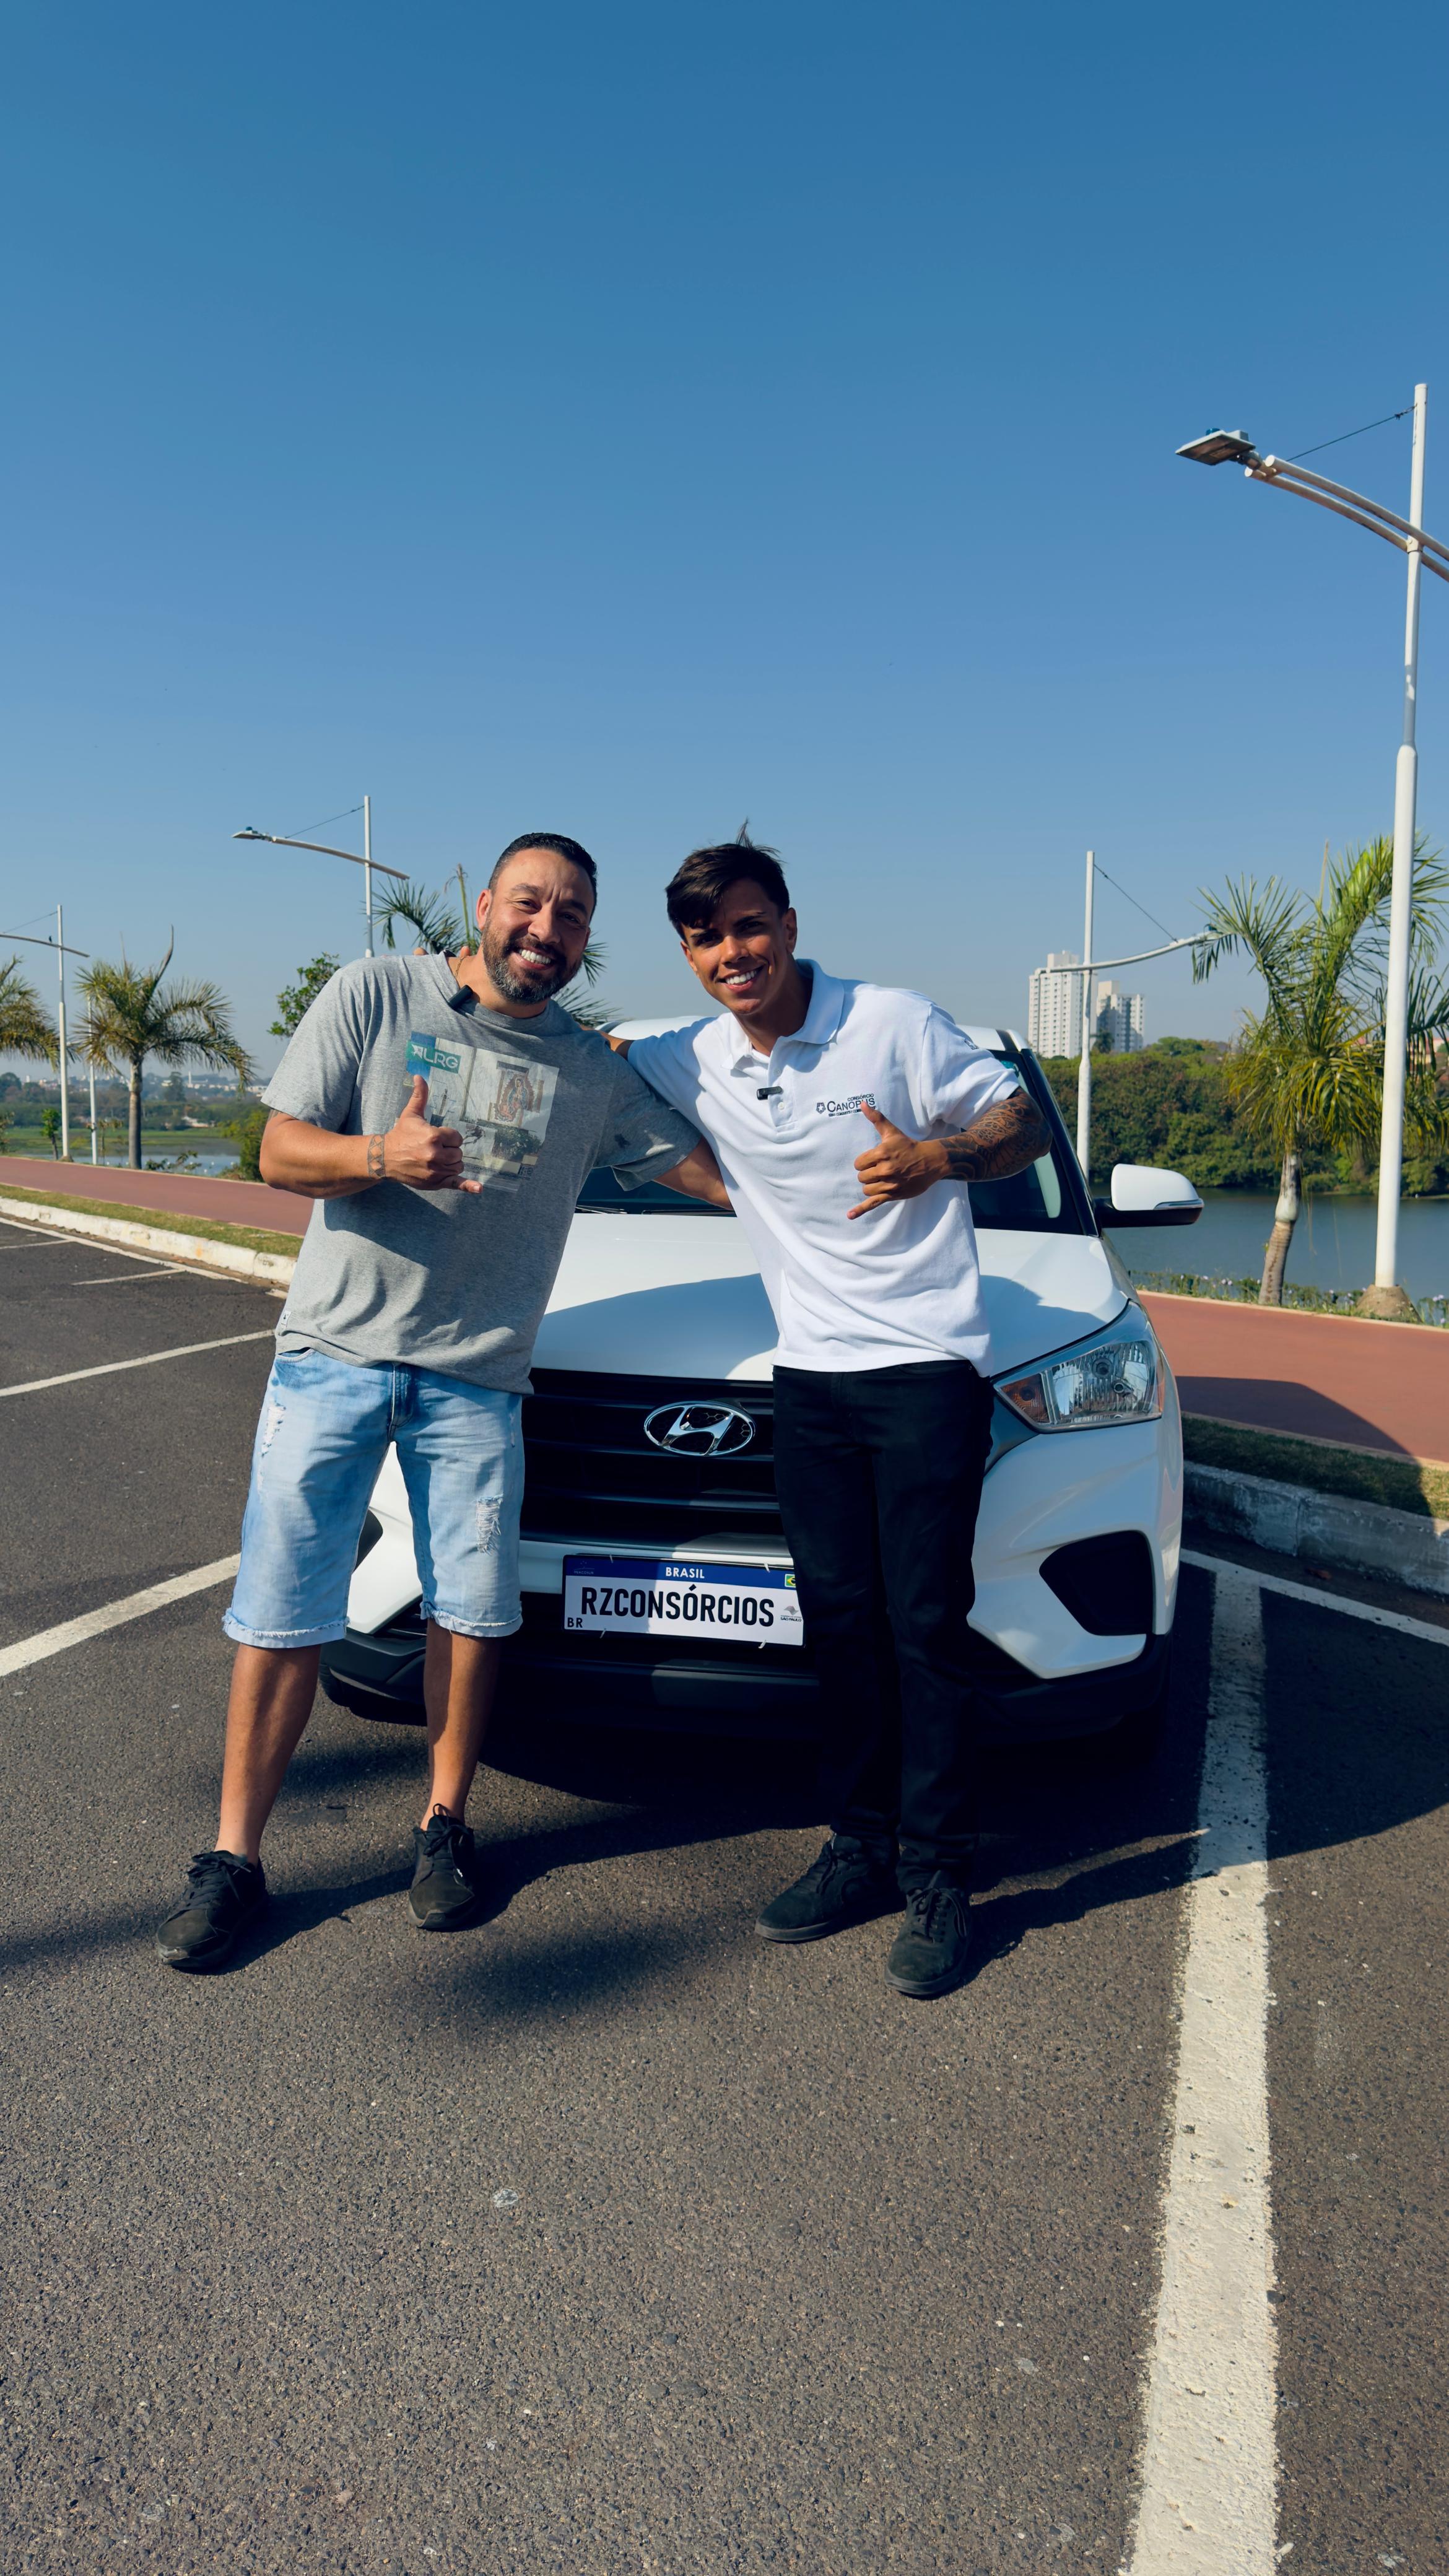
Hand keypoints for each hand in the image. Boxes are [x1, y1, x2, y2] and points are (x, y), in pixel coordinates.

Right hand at [381, 1075, 480, 1193]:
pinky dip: (468, 1186)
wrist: (386, 1158)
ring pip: (458, 1166)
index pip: (456, 1138)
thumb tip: (419, 1076)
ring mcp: (436, 1171)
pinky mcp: (435, 1183)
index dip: (449, 1138)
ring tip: (435, 1160)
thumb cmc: (401, 1135)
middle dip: (450, 1151)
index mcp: (434, 1136)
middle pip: (458, 1153)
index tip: (437, 1138)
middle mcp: (436, 1154)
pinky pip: (456, 1184)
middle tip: (434, 1149)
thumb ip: (420, 1095)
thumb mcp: (411, 1114)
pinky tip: (478, 1189)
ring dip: (451, 1164)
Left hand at [847, 1104, 944, 1218]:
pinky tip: (850, 1215)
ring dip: (870, 1186)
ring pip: (866, 1190)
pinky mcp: (894, 1195)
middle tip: (880, 1169)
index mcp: (882, 1153)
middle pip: (861, 1177)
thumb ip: (876, 1118)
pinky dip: (860, 1210)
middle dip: (867, 1173)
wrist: (931, 1161)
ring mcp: (890, 1184)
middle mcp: (885, 1170)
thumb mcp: (892, 1132)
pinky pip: (873, 1204)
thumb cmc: (909, 1146)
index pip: (858, 1163)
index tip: (874, 1160)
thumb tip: (862, 1104)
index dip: (863, 1162)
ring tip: (881, 1179)